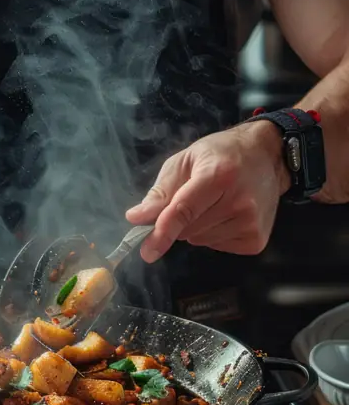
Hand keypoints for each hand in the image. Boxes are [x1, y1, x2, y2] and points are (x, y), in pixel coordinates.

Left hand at [126, 121, 290, 263]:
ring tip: (213, 202)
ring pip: (200, 240)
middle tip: (192, 196)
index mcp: (219, 175)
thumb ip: (161, 191)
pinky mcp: (256, 241)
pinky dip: (212, 234)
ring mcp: (251, 224)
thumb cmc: (221, 153)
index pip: (185, 210)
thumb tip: (136, 219)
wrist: (267, 157)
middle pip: (188, 229)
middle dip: (178, 220)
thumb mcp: (186, 160)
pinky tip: (225, 214)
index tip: (147, 250)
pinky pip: (216, 246)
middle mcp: (240, 203)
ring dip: (195, 227)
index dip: (163, 231)